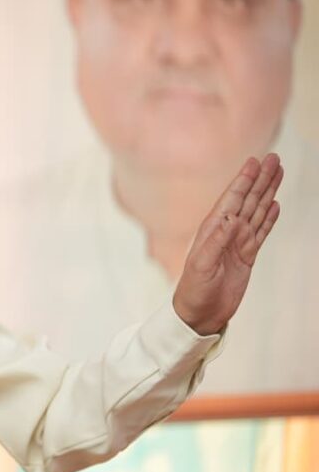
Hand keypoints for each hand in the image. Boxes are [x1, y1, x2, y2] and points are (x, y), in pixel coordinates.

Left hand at [173, 153, 282, 335]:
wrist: (200, 313)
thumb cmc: (194, 289)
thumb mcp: (202, 266)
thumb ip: (216, 242)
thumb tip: (231, 219)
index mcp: (212, 229)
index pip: (231, 199)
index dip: (244, 180)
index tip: (255, 161)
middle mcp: (226, 231)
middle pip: (248, 199)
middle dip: (261, 179)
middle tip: (274, 158)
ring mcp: (238, 242)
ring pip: (257, 211)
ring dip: (268, 192)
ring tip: (279, 173)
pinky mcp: (247, 255)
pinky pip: (262, 231)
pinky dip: (269, 217)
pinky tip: (275, 204)